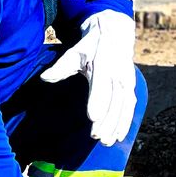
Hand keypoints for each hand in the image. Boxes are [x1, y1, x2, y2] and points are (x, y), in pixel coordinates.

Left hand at [38, 10, 136, 144]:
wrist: (114, 34)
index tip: (92, 118)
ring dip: (117, 125)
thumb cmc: (89, 47)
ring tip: (107, 142)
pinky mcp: (130, 87)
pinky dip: (126, 122)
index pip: (101, 84)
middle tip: (96, 136)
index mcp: (103, 62)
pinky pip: (130, 107)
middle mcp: (118, 72)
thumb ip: (60, 67)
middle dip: (107, 119)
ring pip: (124, 106)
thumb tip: (44, 77)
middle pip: (114, 100)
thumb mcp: (74, 53)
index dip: (98, 101)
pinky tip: (119, 136)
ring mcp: (126, 80)